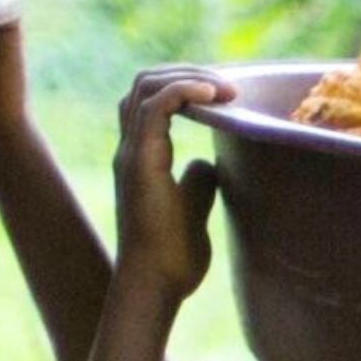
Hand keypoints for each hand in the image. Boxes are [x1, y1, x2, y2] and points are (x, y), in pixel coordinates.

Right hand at [114, 67, 232, 302]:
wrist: (155, 286)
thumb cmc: (173, 259)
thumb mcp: (195, 212)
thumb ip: (197, 184)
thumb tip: (208, 163)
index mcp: (141, 157)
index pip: (153, 101)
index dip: (184, 88)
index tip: (223, 95)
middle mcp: (130, 148)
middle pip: (146, 84)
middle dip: (187, 75)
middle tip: (230, 85)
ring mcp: (131, 153)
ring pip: (146, 86)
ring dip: (188, 79)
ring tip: (226, 88)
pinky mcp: (140, 162)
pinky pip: (156, 107)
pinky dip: (183, 91)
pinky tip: (212, 94)